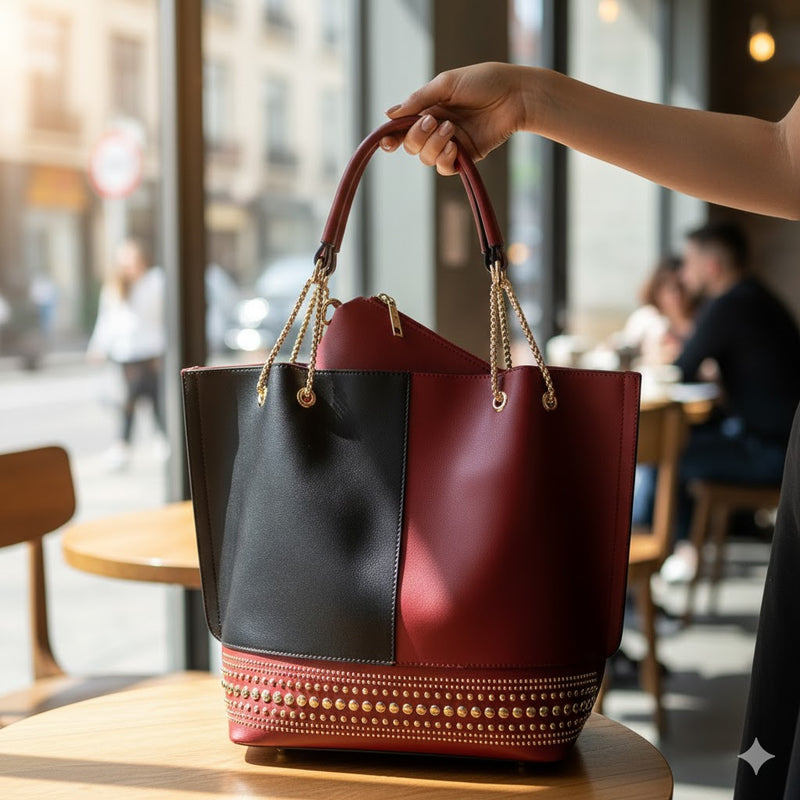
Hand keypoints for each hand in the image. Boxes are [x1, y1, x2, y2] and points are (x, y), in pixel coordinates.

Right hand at [380, 63, 529, 174]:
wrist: (514, 95)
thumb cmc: (483, 82)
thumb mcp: (446, 84)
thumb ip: (418, 100)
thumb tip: (389, 114)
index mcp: (429, 109)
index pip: (403, 128)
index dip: (392, 137)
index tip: (387, 142)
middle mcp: (436, 128)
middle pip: (411, 145)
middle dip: (417, 136)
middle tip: (433, 120)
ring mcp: (450, 144)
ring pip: (426, 158)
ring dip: (434, 144)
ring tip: (451, 129)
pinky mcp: (465, 157)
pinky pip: (445, 168)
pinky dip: (445, 159)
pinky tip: (454, 147)